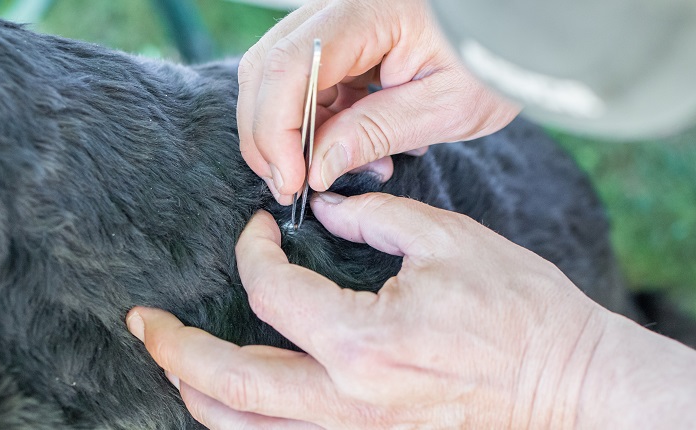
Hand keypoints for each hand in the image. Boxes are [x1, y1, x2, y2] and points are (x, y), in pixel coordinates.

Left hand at [126, 193, 621, 428]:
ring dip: (197, 393)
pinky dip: (244, 422)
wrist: (569, 384)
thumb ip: (373, 220)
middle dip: (174, 349)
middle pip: (229, 381)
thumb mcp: (449, 240)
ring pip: (245, 428)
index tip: (258, 231)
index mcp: (363, 341)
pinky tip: (231, 401)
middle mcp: (347, 401)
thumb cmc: (520, 310)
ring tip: (173, 363)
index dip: (252, 252)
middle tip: (144, 323)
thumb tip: (324, 215)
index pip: (271, 294)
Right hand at [237, 0, 520, 203]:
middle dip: (268, 136)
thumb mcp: (444, 106)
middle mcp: (338, 9)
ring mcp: (335, 23)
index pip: (290, 68)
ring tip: (330, 171)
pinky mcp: (341, 41)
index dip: (276, 131)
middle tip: (292, 187)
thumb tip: (315, 170)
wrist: (514, 31)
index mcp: (367, 14)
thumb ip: (375, 133)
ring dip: (288, 132)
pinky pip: (304, 82)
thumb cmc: (492, 61)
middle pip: (266, 69)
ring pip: (276, 77)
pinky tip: (346, 148)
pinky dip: (312, 122)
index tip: (292, 183)